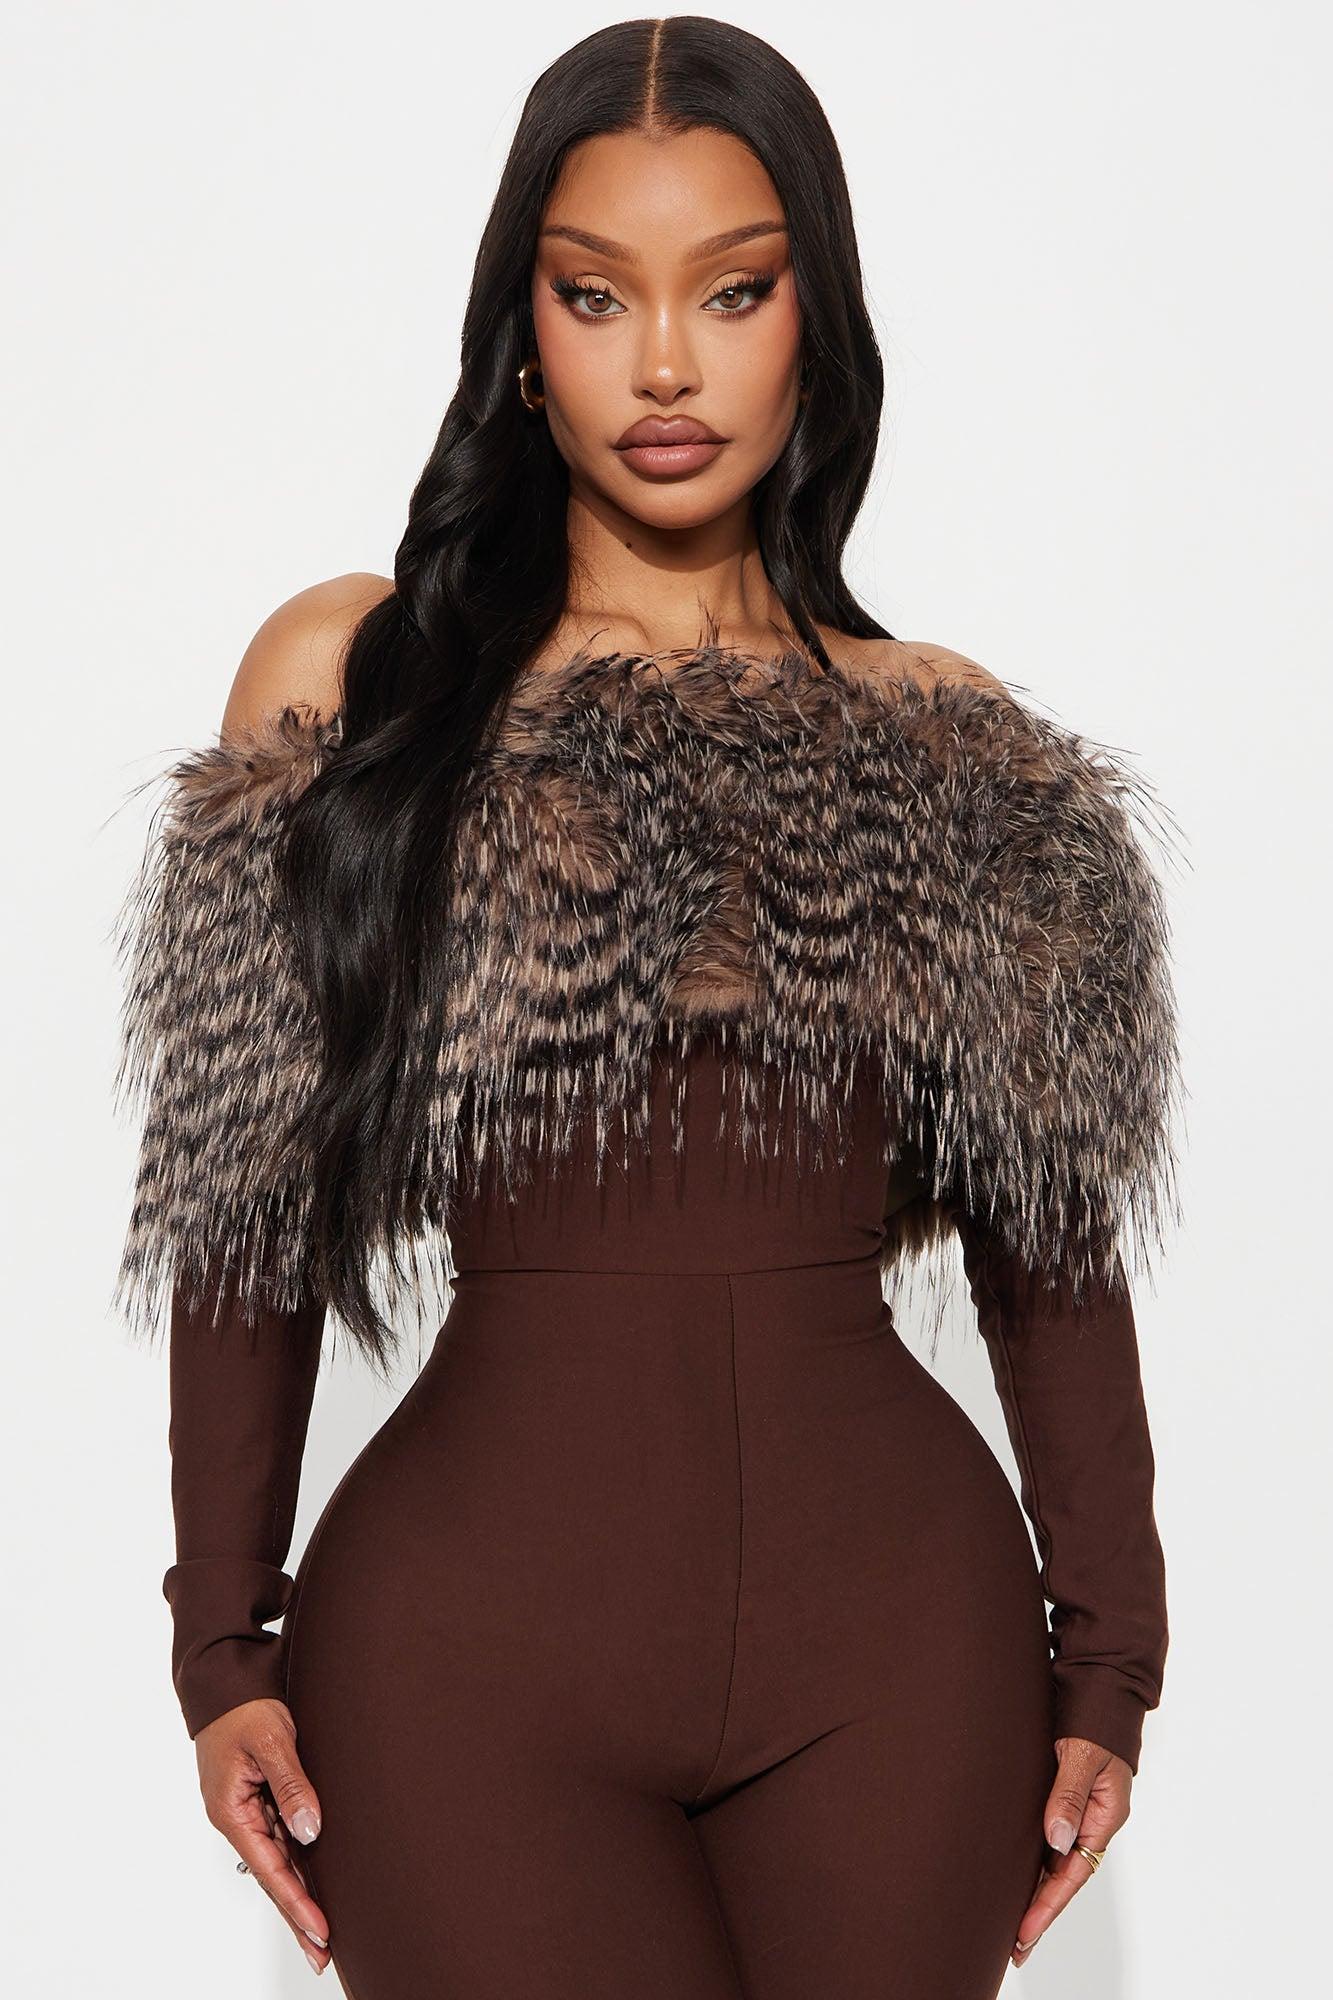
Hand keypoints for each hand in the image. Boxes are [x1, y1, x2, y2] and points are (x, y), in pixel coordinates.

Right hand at [195, 1696, 331, 1975]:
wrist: (226, 1679)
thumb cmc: (244, 1705)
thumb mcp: (271, 1740)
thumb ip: (291, 1784)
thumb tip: (310, 1831)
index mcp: (231, 1810)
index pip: (270, 1868)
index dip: (296, 1902)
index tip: (320, 1930)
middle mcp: (237, 1818)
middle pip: (272, 1875)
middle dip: (297, 1915)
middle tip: (321, 1955)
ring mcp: (247, 1810)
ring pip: (277, 1860)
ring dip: (299, 1894)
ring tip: (320, 1933)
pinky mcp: (258, 1799)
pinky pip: (280, 1838)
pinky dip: (296, 1864)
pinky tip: (312, 1885)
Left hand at [1011, 1735, 1129, 1968]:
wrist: (1099, 1688)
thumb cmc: (1094, 1719)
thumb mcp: (1082, 1755)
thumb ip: (1068, 1795)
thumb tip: (1057, 1839)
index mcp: (1103, 1817)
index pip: (1074, 1874)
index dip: (1048, 1905)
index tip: (1025, 1932)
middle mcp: (1091, 1821)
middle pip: (1065, 1878)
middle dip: (1040, 1912)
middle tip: (1016, 1948)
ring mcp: (1078, 1812)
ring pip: (1057, 1863)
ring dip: (1036, 1892)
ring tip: (1012, 1926)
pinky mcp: (1063, 1798)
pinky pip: (1049, 1840)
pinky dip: (1035, 1863)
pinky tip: (1017, 1877)